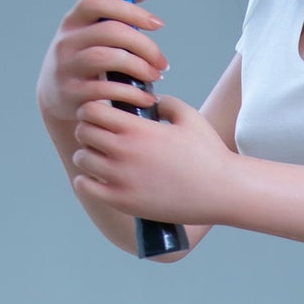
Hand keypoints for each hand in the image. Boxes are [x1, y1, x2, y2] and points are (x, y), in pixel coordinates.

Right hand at [36, 0, 166, 123]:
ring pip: (106, 58)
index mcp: (73, 21)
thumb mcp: (96, 33)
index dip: (130, 10)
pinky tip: (145, 97)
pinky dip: (131, 93)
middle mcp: (66, 41)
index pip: (97, 2)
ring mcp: (65, 68)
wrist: (56, 99)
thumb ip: (123, 8)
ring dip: (138, 67)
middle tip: (162, 62)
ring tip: (155, 76)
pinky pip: (104, 90)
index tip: (157, 24)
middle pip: (109, 31)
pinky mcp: (70, 95)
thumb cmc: (86, 60)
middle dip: (144, 46)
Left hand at [72, 91, 235, 228]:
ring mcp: (121, 179)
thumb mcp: (189, 117)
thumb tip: (149, 101)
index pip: (91, 110)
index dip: (93, 109)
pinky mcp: (123, 202)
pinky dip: (86, 180)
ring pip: (81, 159)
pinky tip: (99, 178)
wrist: (222, 191)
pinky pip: (84, 186)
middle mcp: (125, 152)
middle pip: (83, 132)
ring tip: (101, 156)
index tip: (103, 114)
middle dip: (89, 129)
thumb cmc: (209, 152)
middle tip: (101, 134)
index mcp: (138, 129)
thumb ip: (164, 103)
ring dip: (88, 154)